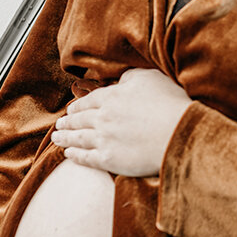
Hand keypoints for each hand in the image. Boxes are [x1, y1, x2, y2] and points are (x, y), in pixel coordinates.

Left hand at [50, 67, 192, 175]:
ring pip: (78, 138)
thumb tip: (121, 80)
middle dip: (68, 121)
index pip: (88, 100)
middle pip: (79, 119)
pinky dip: (75, 155)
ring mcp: (104, 139)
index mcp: (112, 97)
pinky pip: (86, 157)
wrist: (179, 133)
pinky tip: (68, 154)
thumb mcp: (150, 78)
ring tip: (57, 137)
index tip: (71, 109)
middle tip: (60, 123)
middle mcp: (103, 117)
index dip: (78, 105)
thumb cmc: (170, 103)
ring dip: (65, 137)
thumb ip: (131, 76)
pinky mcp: (109, 159)